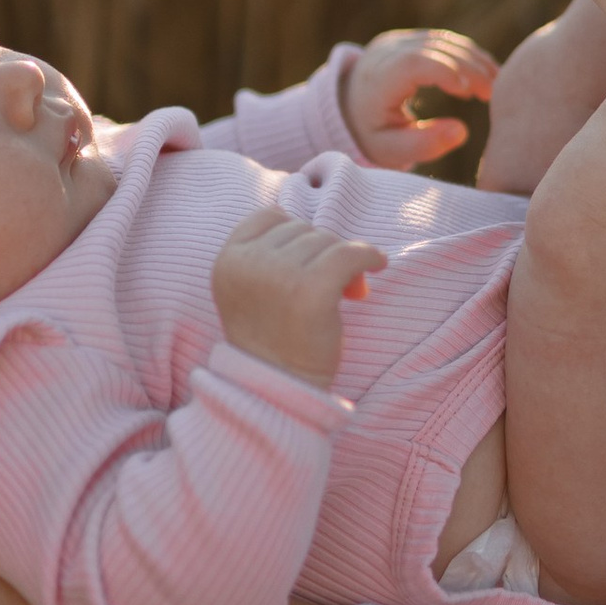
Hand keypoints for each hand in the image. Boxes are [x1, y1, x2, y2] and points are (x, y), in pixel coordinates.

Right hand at [211, 217, 385, 383]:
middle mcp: (249, 263)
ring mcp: (279, 275)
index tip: (306, 259)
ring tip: (338, 293)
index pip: (269, 216)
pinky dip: (369, 256)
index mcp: (228, 261)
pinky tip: (377, 264)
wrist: (278, 388)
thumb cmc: (272, 339)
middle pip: (302, 229)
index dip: (294, 234)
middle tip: (322, 287)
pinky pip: (350, 253)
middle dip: (319, 253)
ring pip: (327, 240)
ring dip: (340, 262)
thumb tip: (327, 236)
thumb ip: (269, 256)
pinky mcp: (311, 290)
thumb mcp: (250, 290)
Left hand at [339, 26, 496, 168]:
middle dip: (469, 68)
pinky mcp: (409, 38)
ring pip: (443, 40)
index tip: (468, 94)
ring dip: (474, 60)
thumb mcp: (391, 151)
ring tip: (496, 85)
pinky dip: (468, 55)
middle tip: (493, 94)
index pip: (412, 64)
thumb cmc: (371, 135)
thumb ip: (425, 144)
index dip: (444, 72)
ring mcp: (397, 41)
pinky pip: (444, 40)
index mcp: (376, 80)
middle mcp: (384, 53)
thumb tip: (463, 131)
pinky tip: (487, 74)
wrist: (348, 109)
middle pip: (434, 49)